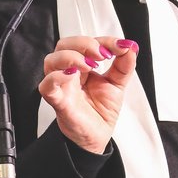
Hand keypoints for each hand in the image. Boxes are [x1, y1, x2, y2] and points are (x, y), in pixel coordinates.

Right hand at [38, 37, 138, 153]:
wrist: (98, 136)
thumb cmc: (101, 111)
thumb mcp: (118, 83)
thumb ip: (124, 65)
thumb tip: (130, 46)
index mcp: (82, 66)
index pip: (84, 43)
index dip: (102, 41)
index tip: (119, 46)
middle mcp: (69, 73)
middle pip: (63, 45)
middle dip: (83, 43)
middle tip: (102, 54)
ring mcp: (61, 86)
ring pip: (51, 61)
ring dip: (71, 57)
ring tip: (90, 65)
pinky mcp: (58, 101)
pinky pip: (47, 85)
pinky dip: (57, 76)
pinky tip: (72, 75)